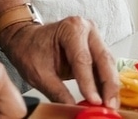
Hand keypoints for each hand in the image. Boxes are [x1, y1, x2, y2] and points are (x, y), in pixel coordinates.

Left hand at [0, 18, 120, 108]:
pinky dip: (107, 84)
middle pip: (103, 59)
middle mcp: (87, 29)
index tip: (94, 101)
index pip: (83, 59)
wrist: (26, 39)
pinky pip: (105, 67)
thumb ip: (57, 92)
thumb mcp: (39, 73)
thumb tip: (73, 108)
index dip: (89, 83)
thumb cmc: (30, 49)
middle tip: (109, 106)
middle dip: (108, 85)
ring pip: (108, 64)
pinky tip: (107, 98)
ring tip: (111, 105)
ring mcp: (94, 38)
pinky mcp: (96, 49)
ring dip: (111, 86)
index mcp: (71, 29)